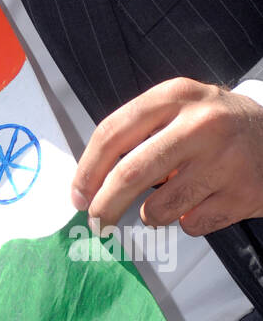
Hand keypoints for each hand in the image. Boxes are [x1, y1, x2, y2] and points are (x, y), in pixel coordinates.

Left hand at [70, 77, 262, 235]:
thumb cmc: (217, 125)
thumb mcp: (180, 108)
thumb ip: (138, 132)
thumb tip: (90, 180)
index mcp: (176, 96)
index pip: (113, 132)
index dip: (87, 169)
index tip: (78, 193)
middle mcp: (201, 125)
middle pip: (131, 174)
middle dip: (104, 205)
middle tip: (96, 221)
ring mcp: (224, 161)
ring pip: (158, 208)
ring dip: (152, 213)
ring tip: (169, 198)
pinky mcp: (242, 195)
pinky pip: (190, 225)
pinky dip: (187, 221)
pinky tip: (204, 199)